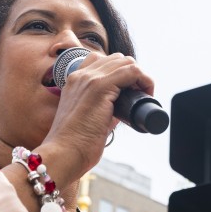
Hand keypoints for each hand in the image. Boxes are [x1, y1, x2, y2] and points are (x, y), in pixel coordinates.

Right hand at [36, 52, 153, 184]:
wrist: (64, 153)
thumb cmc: (74, 143)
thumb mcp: (88, 118)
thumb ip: (103, 108)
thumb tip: (121, 108)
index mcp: (75, 81)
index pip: (102, 61)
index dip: (120, 72)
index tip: (129, 91)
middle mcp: (81, 75)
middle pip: (116, 58)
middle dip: (132, 73)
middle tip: (138, 94)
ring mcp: (90, 79)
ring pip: (126, 61)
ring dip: (140, 76)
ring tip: (143, 95)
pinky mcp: (100, 87)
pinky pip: (132, 71)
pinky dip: (145, 80)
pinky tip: (146, 94)